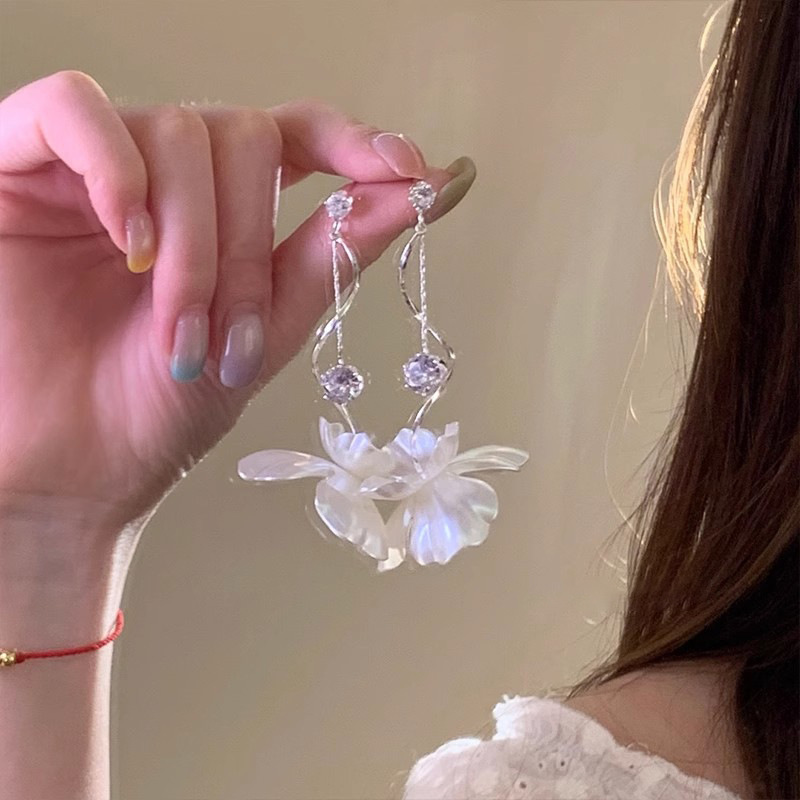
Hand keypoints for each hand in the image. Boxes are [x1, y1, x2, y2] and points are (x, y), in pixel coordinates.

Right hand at [0, 71, 474, 530]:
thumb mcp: (272, 326)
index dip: (351, 139)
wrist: (74, 471)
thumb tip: (436, 182)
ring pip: (177, 133)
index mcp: (226, 209)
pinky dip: (115, 169)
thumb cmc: (164, 406)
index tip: (405, 169)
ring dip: (195, 243)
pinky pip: (73, 109)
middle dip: (249, 244)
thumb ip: (342, 246)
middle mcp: (165, 177)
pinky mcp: (20, 166)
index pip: (296, 132)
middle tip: (229, 337)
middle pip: (243, 137)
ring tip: (177, 331)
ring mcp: (96, 168)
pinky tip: (132, 242)